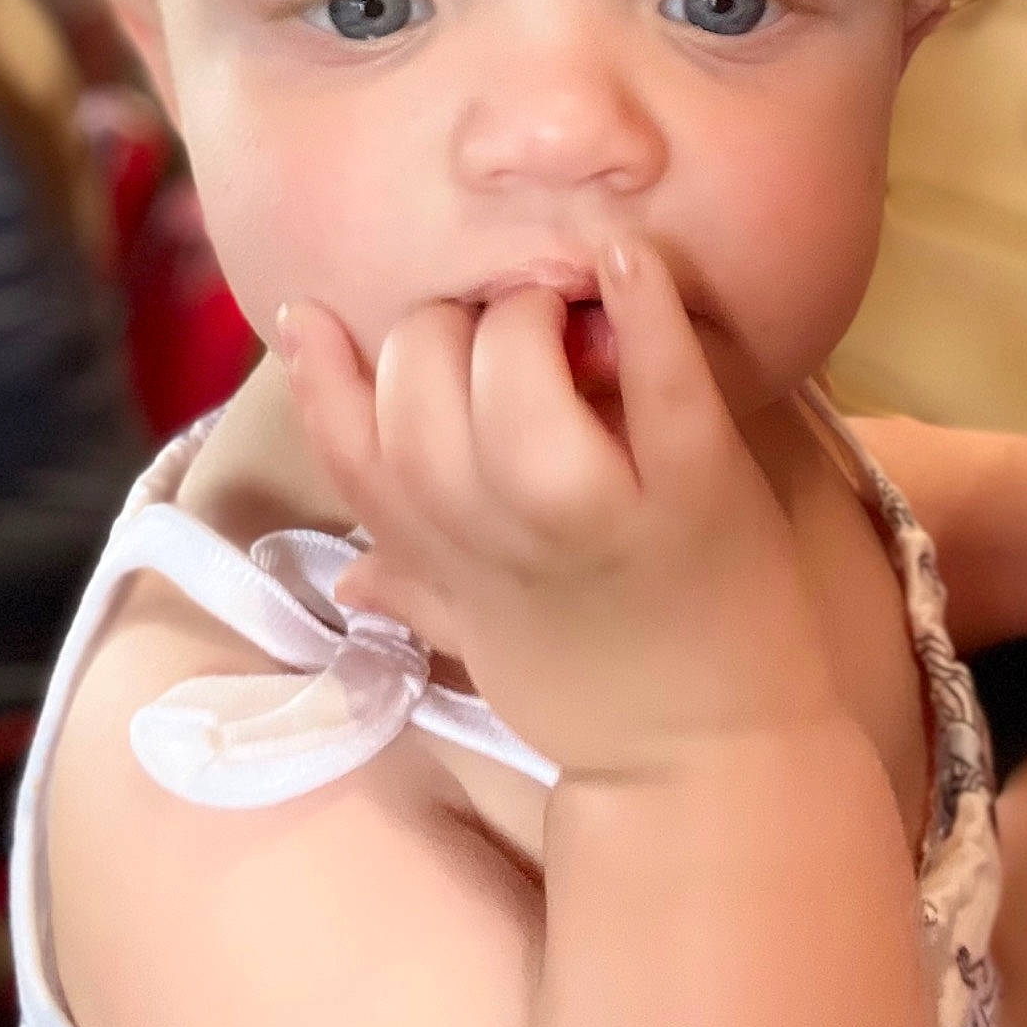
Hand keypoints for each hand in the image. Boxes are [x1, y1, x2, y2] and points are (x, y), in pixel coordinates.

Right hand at [277, 238, 841, 777]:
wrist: (712, 770)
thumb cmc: (587, 691)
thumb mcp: (480, 642)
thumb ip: (413, 589)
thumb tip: (341, 575)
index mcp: (444, 556)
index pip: (349, 448)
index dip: (323, 372)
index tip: (314, 314)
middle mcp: (501, 528)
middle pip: (420, 385)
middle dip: (441, 326)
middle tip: (496, 325)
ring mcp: (596, 506)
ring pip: (513, 371)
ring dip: (527, 315)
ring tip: (563, 308)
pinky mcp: (694, 486)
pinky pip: (660, 377)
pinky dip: (645, 303)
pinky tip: (630, 256)